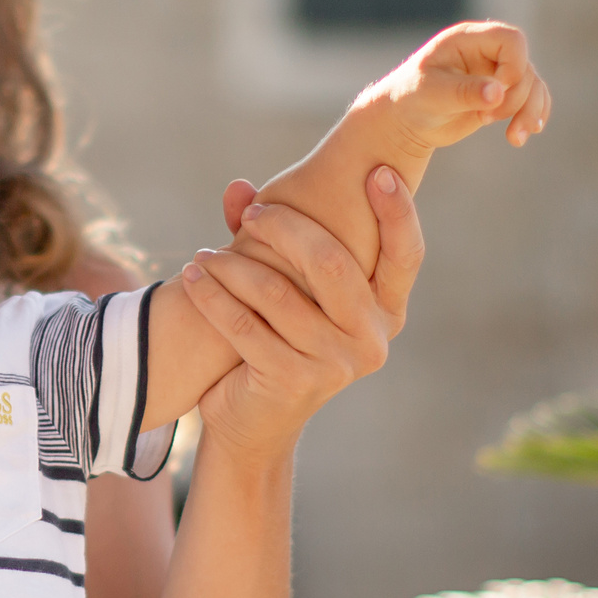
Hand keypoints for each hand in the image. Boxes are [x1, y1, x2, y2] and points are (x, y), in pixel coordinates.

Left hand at [184, 168, 422, 458]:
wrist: (253, 426)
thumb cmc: (276, 343)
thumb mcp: (290, 293)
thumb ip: (272, 240)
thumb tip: (239, 187)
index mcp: (386, 313)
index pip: (406, 257)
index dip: (398, 212)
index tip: (377, 170)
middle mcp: (372, 340)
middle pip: (332, 263)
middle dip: (286, 228)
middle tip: (253, 215)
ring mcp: (335, 364)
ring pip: (276, 292)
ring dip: (233, 265)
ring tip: (204, 255)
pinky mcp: (292, 380)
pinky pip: (243, 324)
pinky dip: (212, 297)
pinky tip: (192, 280)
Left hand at [370, 21, 550, 154]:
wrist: (406, 119)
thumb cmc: (411, 98)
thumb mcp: (432, 94)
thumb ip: (463, 92)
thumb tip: (497, 93)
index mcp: (468, 39)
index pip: (510, 40)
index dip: (514, 66)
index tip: (497, 92)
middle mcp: (487, 51)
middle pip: (525, 67)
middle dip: (516, 97)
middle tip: (485, 120)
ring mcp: (497, 72)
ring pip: (533, 85)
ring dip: (529, 112)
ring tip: (515, 139)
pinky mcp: (503, 94)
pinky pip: (533, 99)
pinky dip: (533, 116)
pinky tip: (524, 134)